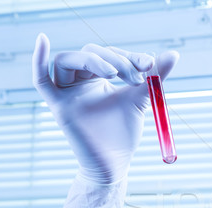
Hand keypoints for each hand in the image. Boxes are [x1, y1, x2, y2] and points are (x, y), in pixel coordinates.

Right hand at [32, 33, 178, 183]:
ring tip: (115, 75)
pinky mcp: (59, 107)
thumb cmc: (123, 133)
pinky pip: (41, 81)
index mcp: (97, 78)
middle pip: (89, 53)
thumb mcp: (141, 99)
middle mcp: (79, 82)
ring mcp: (67, 94)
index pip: (109, 55)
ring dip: (93, 60)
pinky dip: (38, 59)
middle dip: (116, 60)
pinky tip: (43, 40)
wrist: (115, 163)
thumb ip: (154, 77)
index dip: (129, 55)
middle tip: (136, 78)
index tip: (150, 65)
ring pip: (68, 60)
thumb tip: (173, 54)